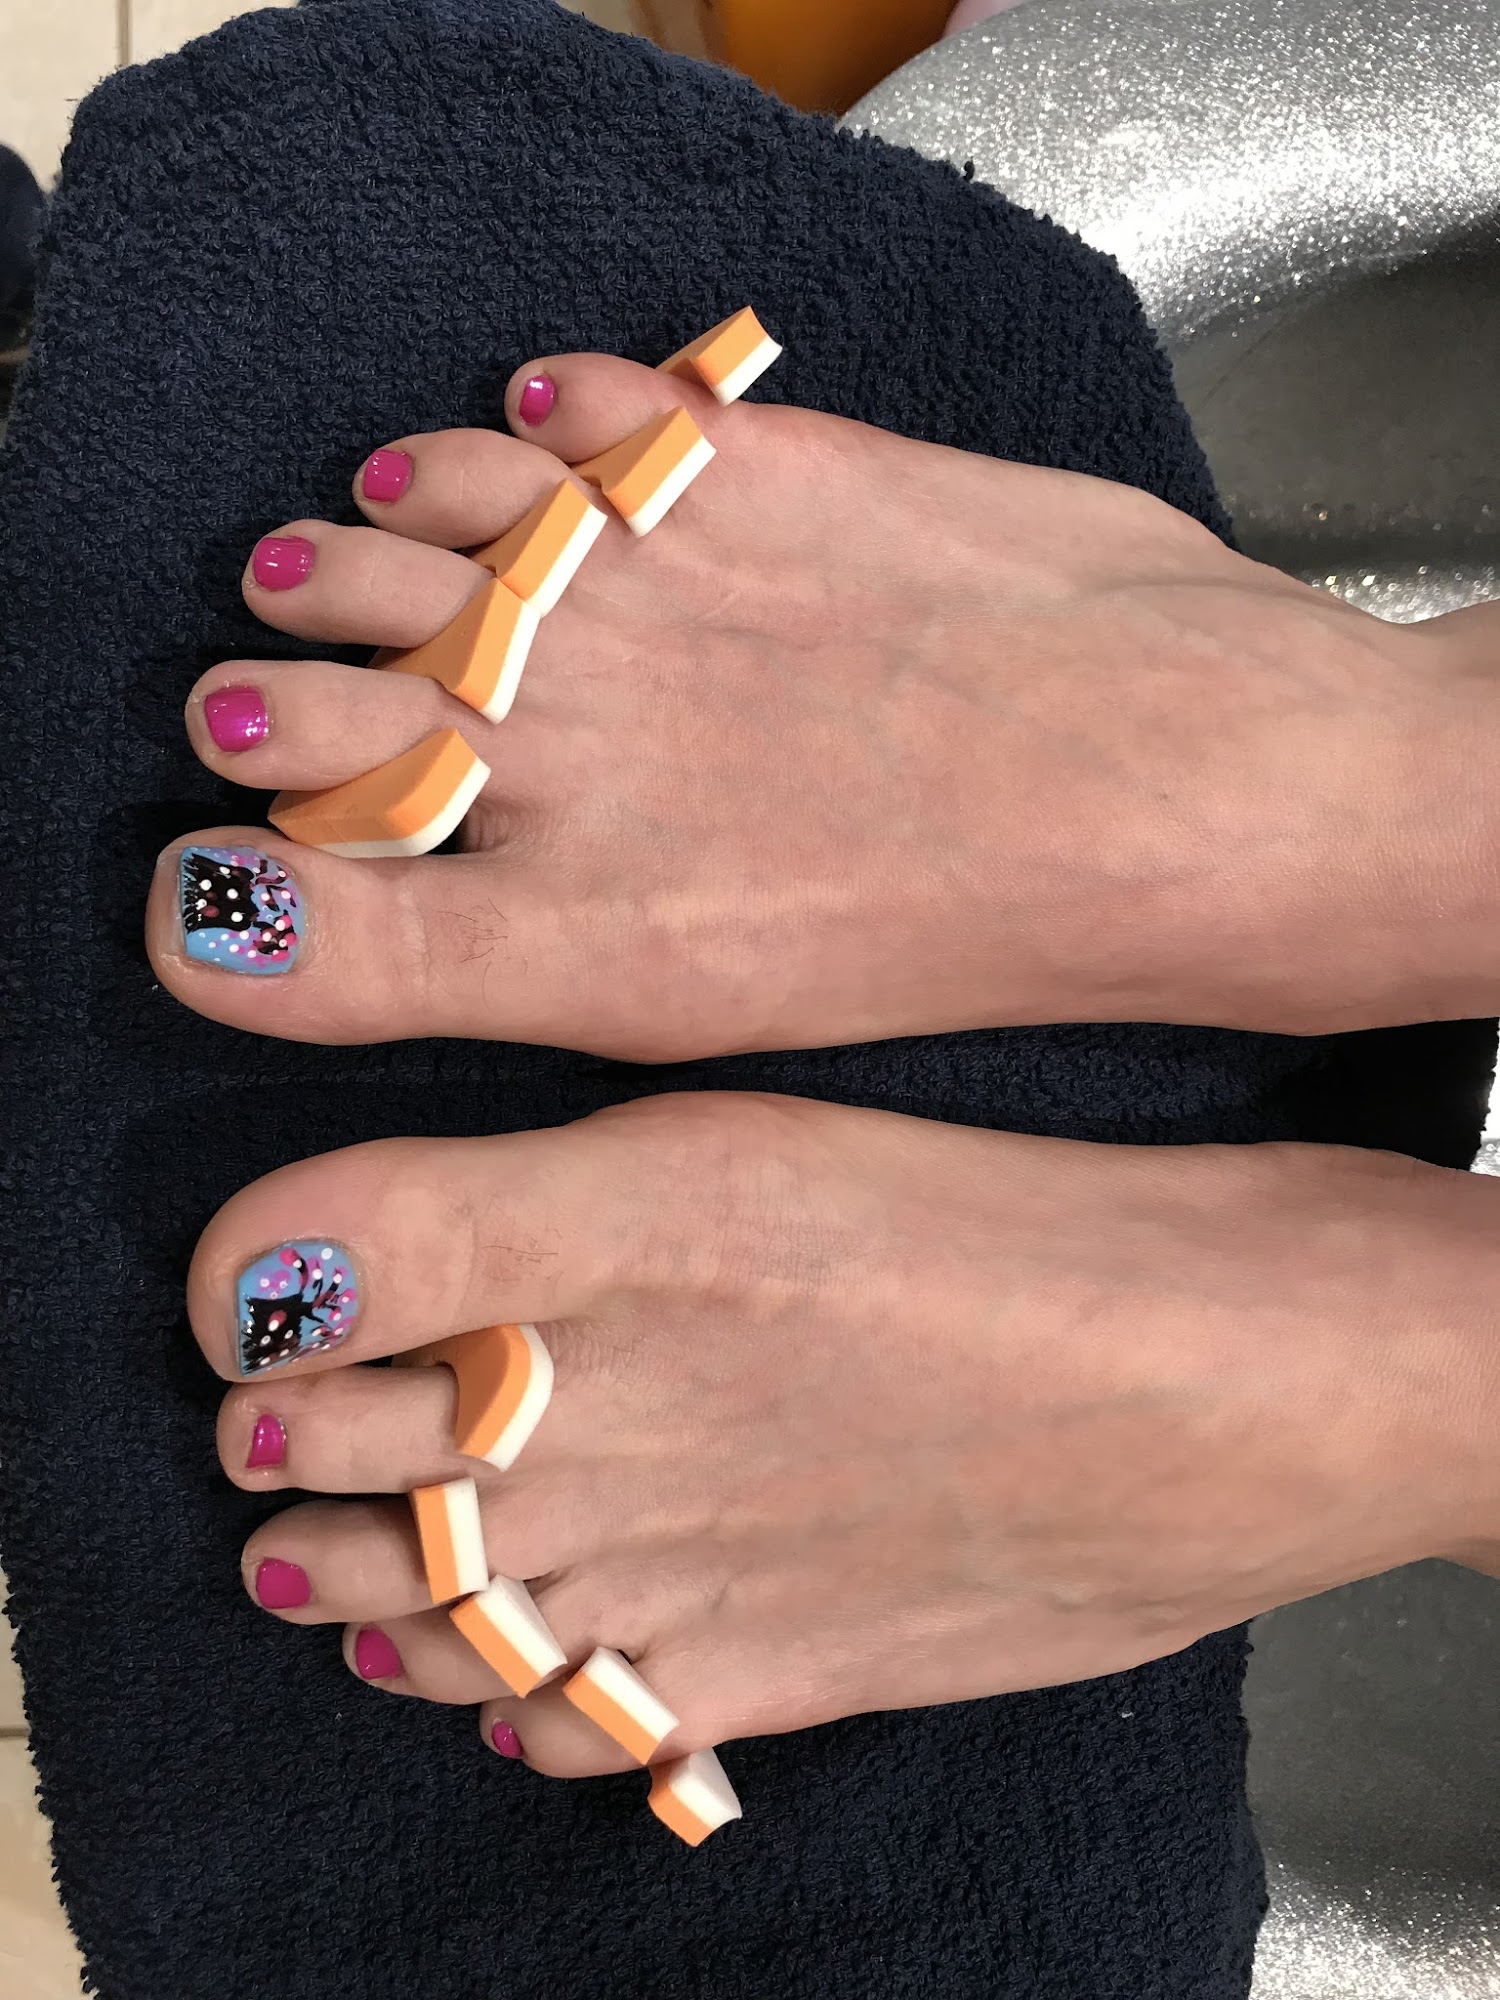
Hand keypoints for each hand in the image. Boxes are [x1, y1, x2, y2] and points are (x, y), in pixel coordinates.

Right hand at [150, 351, 1499, 1059]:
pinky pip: (563, 413)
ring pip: (404, 535)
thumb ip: (526, 952)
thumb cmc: (986, 935)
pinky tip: (527, 431)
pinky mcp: (736, 470)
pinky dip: (524, 418)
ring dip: (356, 538)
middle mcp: (566, 760)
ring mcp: (637, 596)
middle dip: (263, 697)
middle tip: (262, 690)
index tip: (223, 867)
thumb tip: (415, 867)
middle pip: (317, 699)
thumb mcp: (733, 1013)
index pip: (293, 920)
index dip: (225, 897)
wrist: (1188, 793)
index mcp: (572, 941)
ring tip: (352, 538)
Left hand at [203, 1093, 1499, 1771]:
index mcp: (606, 1225)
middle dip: (276, 1438)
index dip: (247, 1283)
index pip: (298, 1268)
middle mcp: (608, 1406)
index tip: (267, 1290)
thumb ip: (514, 1193)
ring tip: (357, 1552)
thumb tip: (309, 1268)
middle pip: (318, 1460)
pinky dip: (514, 1700)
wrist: (1242, 1380)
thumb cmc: (1015, 1226)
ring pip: (411, 1612)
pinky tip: (527, 1662)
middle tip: (296, 1419)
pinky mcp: (768, 1675)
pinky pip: (564, 1729)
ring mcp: (676, 1563)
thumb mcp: (744, 1137)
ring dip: (358, 1580)